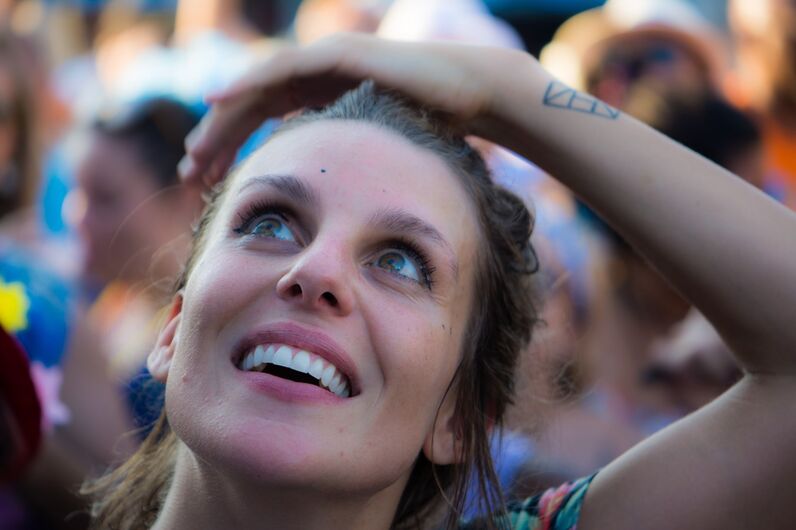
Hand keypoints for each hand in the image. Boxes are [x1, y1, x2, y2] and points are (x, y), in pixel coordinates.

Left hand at [179, 33, 532, 185]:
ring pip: (258, 89)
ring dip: (223, 119)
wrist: (471, 96)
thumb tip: (334, 222)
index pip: (262, 126)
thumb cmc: (432, 132)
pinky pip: (283, 69)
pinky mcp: (339, 56)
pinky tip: (217, 100)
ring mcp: (325, 63)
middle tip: (188, 175)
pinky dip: (248, 83)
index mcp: (318, 103)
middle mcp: (314, 80)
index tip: (206, 184)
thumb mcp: (376, 161)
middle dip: (217, 140)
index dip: (231, 152)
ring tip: (194, 151)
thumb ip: (349, 177)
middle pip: (251, 109)